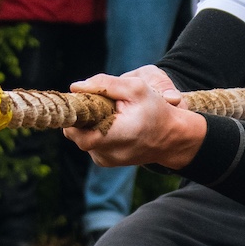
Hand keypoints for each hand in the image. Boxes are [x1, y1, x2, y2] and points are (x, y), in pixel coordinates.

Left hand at [64, 71, 204, 168]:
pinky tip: (110, 124)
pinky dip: (94, 132)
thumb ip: (105, 84)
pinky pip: (89, 144)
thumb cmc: (155, 109)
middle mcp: (109, 153)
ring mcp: (106, 160)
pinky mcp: (105, 161)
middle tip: (94, 103)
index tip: (80, 100)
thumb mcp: (136, 88)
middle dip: (80, 117)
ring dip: (88, 124)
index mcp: (117, 135)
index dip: (73, 115)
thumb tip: (75, 87)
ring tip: (108, 114)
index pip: (76, 131)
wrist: (171, 137)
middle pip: (74, 134)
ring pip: (80, 138)